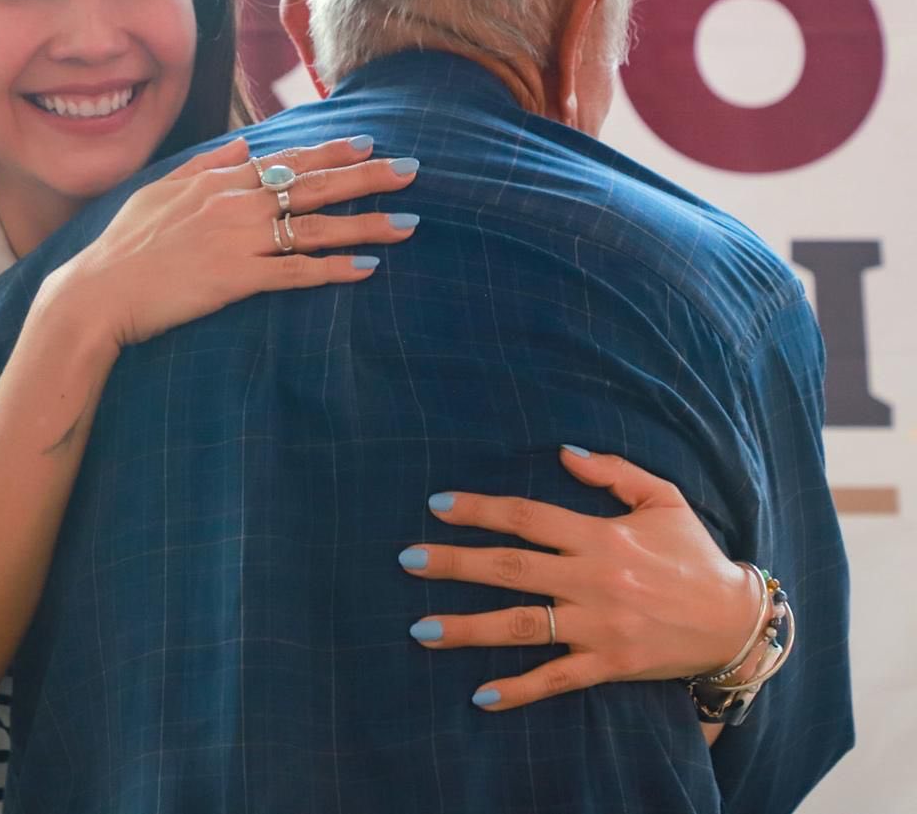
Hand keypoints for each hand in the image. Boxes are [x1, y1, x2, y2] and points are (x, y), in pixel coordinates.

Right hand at [44, 134, 419, 349]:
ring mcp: (238, 240)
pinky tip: (366, 270)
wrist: (98, 291)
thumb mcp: (160, 191)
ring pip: (315, 228)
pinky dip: (332, 270)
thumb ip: (206, 165)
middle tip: (412, 171)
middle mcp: (235, 203)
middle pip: (314, 185)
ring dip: (366, 225)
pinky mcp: (237, 278)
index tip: (366, 142)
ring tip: (407, 224)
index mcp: (219, 180)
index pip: (286, 160)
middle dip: (368, 177)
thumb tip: (243, 144)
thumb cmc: (125, 244)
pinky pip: (295, 272)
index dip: (330, 151)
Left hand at [399, 447, 756, 710]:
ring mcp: (599, 626)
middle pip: (511, 567)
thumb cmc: (694, 553)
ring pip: (523, 625)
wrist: (737, 621)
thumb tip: (562, 451)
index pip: (528, 516)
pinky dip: (518, 689)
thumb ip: (612, 470)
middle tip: (407, 559)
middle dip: (455, 563)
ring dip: (469, 628)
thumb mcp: (662, 498)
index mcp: (600, 535)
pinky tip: (479, 695)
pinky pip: (556, 679)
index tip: (438, 505)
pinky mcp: (610, 665)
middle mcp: (594, 579)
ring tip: (421, 630)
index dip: (481, 509)